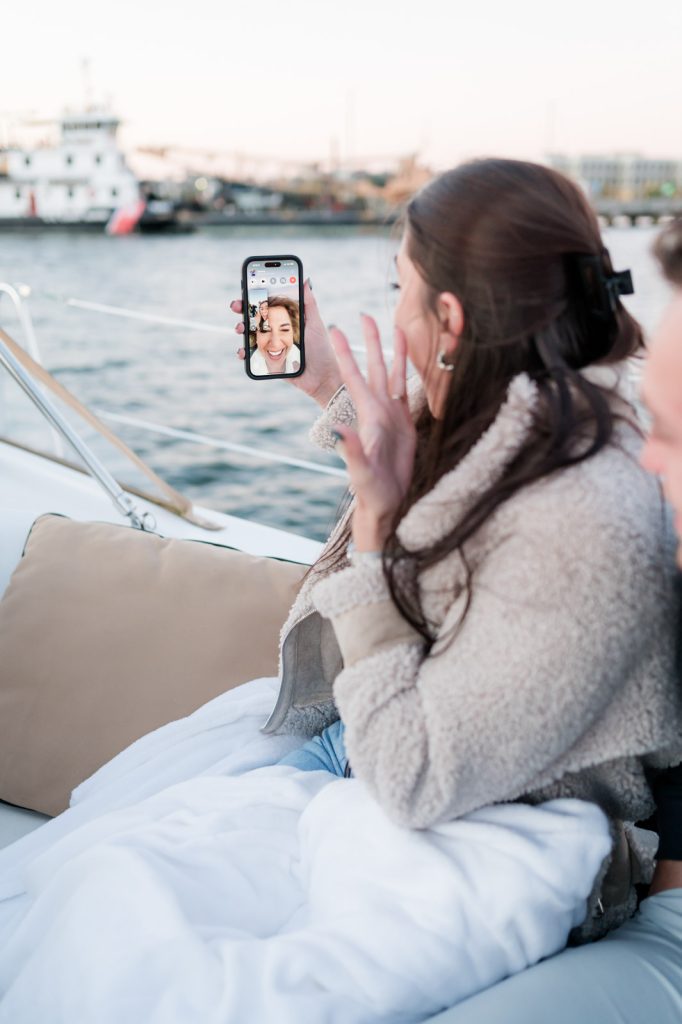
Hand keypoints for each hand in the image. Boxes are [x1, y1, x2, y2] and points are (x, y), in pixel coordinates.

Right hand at [230, 279, 342, 406]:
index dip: (256, 294)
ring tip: (241, 328)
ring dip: (241, 328)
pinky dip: (243, 352)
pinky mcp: (268, 361)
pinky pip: (251, 355)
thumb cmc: (322, 350)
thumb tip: (305, 280)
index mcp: (286, 318)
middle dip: (242, 308)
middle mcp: (276, 330)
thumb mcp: (315, 324)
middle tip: (237, 305)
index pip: (269, 303)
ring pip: (249, 334)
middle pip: (255, 316)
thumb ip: (309, 303)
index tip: (248, 286)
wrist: (322, 378)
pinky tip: (243, 351)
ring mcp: (270, 345)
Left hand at [329, 315, 415, 551]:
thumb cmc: (370, 490)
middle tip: (364, 313)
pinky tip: (411, 357)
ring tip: (394, 325)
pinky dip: (410, 371)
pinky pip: (408, 389)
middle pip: (374, 366)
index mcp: (366, 414)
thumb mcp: (359, 470)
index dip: (346, 352)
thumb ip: (351, 450)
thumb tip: (337, 430)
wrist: (386, 501)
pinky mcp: (405, 422)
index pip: (353, 376)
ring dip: (392, 350)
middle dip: (369, 340)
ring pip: (393, 374)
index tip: (336, 328)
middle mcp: (377, 409)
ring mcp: (391, 414)